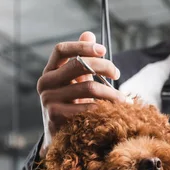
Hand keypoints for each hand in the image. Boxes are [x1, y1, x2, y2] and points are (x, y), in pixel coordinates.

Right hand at [37, 31, 130, 157]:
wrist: (60, 136)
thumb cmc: (71, 103)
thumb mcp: (75, 81)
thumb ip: (81, 59)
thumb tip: (88, 34)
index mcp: (49, 71)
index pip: (61, 50)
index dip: (82, 47)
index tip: (103, 49)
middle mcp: (45, 83)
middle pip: (78, 66)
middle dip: (103, 66)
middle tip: (117, 72)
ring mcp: (49, 100)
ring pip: (89, 87)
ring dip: (112, 92)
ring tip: (124, 99)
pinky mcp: (57, 116)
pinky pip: (89, 108)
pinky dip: (105, 109)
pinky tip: (114, 112)